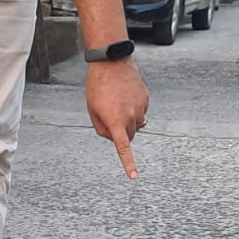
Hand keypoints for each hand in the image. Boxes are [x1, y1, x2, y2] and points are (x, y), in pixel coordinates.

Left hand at [85, 59, 149, 179]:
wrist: (112, 62)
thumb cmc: (98, 86)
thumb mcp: (92, 110)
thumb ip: (102, 129)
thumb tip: (114, 137)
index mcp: (115, 121)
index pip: (123, 148)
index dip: (128, 164)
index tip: (134, 176)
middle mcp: (130, 116)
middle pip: (130, 136)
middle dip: (122, 133)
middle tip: (110, 117)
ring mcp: (140, 107)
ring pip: (137, 125)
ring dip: (129, 122)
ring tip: (117, 104)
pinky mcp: (145, 99)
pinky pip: (141, 112)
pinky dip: (134, 109)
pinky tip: (125, 96)